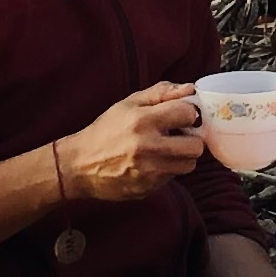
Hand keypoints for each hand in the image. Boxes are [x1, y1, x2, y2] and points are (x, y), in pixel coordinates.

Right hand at [56, 82, 205, 202]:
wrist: (79, 165)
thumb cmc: (106, 130)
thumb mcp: (129, 103)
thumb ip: (161, 92)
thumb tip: (190, 88)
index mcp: (143, 120)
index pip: (188, 114)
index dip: (188, 113)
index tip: (181, 116)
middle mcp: (147, 147)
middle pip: (196, 146)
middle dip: (191, 139)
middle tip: (179, 136)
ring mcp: (148, 171)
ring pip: (189, 165)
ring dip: (182, 157)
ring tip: (167, 150)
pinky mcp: (147, 189)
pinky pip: (172, 178)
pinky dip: (167, 170)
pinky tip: (152, 164)